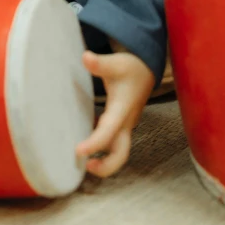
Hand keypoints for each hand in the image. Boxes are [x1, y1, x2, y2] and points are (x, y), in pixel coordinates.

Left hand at [76, 50, 154, 177]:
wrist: (145, 70)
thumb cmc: (130, 68)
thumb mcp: (116, 63)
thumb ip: (100, 63)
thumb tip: (85, 57)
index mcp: (122, 110)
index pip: (109, 132)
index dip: (94, 144)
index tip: (78, 151)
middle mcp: (125, 122)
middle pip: (120, 154)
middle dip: (105, 166)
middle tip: (84, 166)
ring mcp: (124, 125)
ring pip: (117, 150)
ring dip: (103, 160)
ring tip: (80, 159)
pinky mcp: (120, 123)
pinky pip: (112, 142)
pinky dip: (100, 147)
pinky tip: (84, 141)